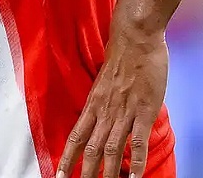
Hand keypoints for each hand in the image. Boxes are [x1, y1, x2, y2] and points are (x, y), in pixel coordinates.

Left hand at [57, 23, 167, 177]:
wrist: (135, 39)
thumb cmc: (122, 57)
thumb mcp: (104, 83)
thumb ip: (103, 102)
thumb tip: (104, 116)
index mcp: (93, 104)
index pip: (76, 137)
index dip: (67, 157)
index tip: (59, 174)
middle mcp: (104, 112)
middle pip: (91, 149)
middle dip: (85, 172)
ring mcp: (123, 113)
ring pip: (111, 150)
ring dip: (108, 173)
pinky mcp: (143, 112)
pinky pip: (137, 143)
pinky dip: (136, 163)